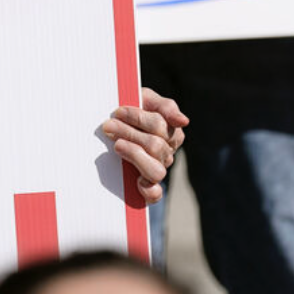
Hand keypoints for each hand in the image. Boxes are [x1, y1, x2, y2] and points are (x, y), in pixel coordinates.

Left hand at [100, 88, 187, 202]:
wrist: (111, 124)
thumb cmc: (131, 110)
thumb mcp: (146, 99)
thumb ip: (165, 106)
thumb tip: (184, 121)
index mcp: (170, 134)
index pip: (159, 125)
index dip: (137, 117)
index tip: (117, 112)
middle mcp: (166, 154)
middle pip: (155, 146)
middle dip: (129, 132)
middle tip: (108, 126)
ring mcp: (157, 170)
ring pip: (156, 170)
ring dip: (134, 155)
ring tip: (117, 145)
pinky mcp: (147, 187)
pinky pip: (154, 194)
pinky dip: (148, 190)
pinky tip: (137, 181)